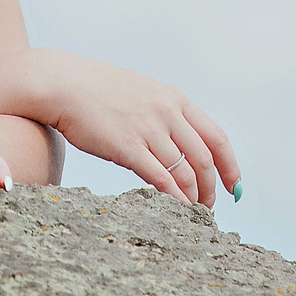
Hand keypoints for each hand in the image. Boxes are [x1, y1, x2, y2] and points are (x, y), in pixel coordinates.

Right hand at [22, 49, 239, 206]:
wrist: (62, 83)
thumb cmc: (97, 91)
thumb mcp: (142, 93)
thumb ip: (164, 114)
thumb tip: (180, 145)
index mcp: (174, 99)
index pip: (217, 138)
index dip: (230, 167)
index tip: (234, 187)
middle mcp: (167, 112)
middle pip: (204, 160)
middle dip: (211, 188)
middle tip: (208, 207)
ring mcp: (148, 128)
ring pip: (184, 172)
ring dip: (192, 197)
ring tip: (190, 212)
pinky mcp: (127, 146)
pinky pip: (160, 178)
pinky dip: (173, 198)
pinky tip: (175, 209)